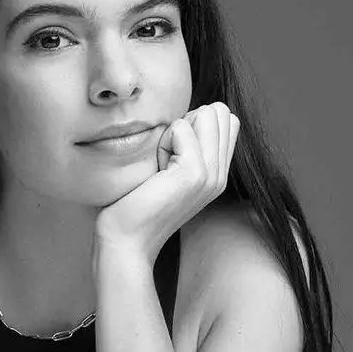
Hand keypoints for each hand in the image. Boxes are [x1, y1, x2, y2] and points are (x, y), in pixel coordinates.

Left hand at [94, 102, 239, 266]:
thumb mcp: (167, 169)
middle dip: (186, 122)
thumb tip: (185, 115)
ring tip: (161, 163)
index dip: (194, 121)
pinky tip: (156, 170)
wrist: (126, 239)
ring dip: (174, 132)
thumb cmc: (135, 203)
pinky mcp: (195, 174)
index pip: (226, 119)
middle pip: (219, 112)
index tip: (172, 151)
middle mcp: (220, 174)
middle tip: (165, 157)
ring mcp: (211, 175)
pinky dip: (163, 141)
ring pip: (207, 114)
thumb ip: (185, 146)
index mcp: (217, 172)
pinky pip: (182, 128)